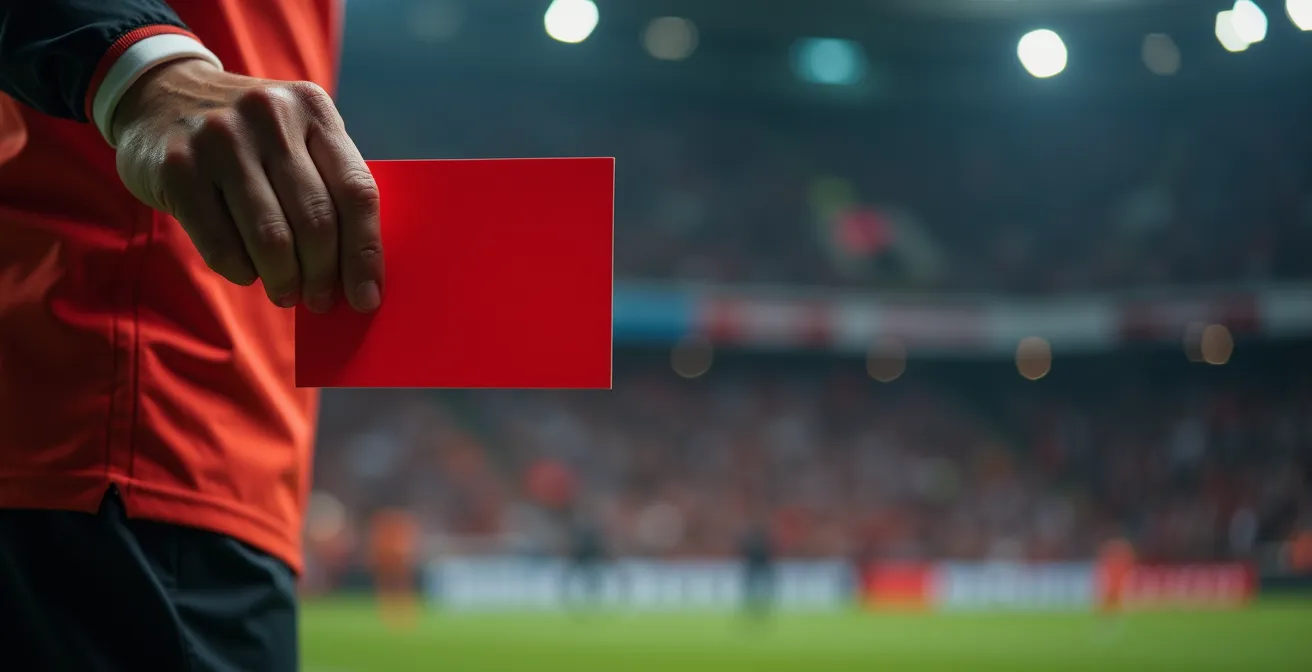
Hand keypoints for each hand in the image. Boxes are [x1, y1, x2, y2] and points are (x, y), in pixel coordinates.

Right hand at [112, 58, 382, 312]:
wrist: (158, 95)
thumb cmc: (248, 135)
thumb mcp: (295, 134)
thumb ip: (328, 184)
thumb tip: (357, 272)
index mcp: (312, 109)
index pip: (356, 192)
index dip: (365, 253)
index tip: (367, 298)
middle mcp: (269, 117)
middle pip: (316, 220)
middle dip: (323, 274)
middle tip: (319, 300)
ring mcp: (220, 140)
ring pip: (271, 238)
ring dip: (284, 280)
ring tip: (286, 293)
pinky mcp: (177, 168)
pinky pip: (222, 244)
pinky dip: (242, 271)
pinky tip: (247, 272)